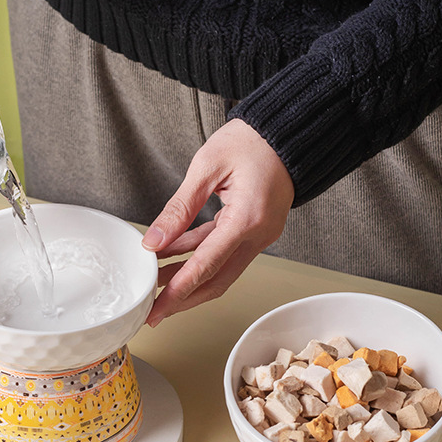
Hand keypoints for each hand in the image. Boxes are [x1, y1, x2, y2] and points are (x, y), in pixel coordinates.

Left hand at [142, 118, 294, 325]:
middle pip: (217, 281)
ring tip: (156, 281)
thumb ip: (179, 208)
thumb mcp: (206, 167)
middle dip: (184, 298)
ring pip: (221, 270)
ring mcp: (260, 234)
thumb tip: (154, 240)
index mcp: (247, 218)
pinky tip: (173, 255)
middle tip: (154, 311)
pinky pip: (225, 251)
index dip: (178, 290)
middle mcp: (258, 234)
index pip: (207, 265)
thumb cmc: (252, 141)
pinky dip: (199, 256)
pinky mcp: (255, 229)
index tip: (157, 307)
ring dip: (189, 278)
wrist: (287, 131)